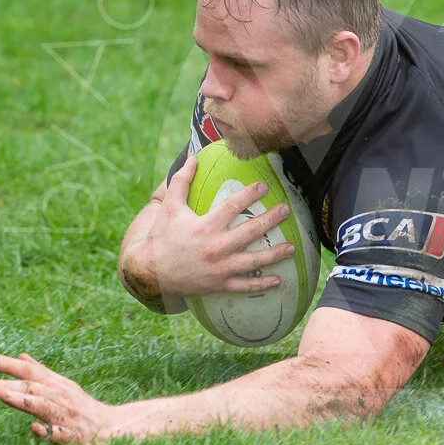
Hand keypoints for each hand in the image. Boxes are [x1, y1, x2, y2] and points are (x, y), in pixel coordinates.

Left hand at [0, 352, 116, 444]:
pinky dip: (47, 431)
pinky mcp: (72, 436)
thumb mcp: (63, 386)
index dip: (9, 365)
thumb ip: (41, 372)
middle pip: (32, 388)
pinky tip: (34, 429)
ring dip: (23, 401)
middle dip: (9, 385)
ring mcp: (66, 416)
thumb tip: (20, 356)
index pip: (31, 371)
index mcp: (56, 385)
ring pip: (43, 407)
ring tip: (3, 396)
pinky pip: (59, 434)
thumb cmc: (82, 407)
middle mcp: (60, 398)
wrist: (112, 428)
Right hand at [133, 153, 299, 298]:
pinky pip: (245, 286)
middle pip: (250, 232)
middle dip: (271, 220)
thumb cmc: (162, 236)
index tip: (264, 186)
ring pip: (253, 261)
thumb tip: (193, 158)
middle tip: (286, 210)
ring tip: (292, 247)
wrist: (151, 271)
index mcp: (204, 226)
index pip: (232, 207)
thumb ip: (181, 181)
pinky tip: (278, 279)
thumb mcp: (169, 207)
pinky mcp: (219, 285)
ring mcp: (219, 268)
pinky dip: (262, 284)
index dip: (250, 194)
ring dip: (275, 254)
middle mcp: (215, 247)